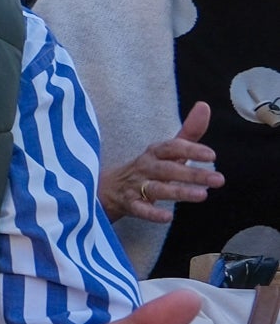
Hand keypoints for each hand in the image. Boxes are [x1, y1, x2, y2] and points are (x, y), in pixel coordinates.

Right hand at [102, 103, 218, 224]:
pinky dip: (151, 213)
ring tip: (202, 195)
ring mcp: (135, 186)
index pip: (172, 147)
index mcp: (154, 153)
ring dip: (178, 192)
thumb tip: (204, 106)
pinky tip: (167, 217)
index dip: (191, 150)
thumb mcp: (165, 151)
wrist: (105, 189)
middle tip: (218, 180)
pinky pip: (139, 209)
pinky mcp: (128, 204)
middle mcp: (144, 167)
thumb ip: (188, 133)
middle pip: (168, 169)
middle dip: (192, 174)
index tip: (211, 156)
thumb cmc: (144, 169)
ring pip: (157, 188)